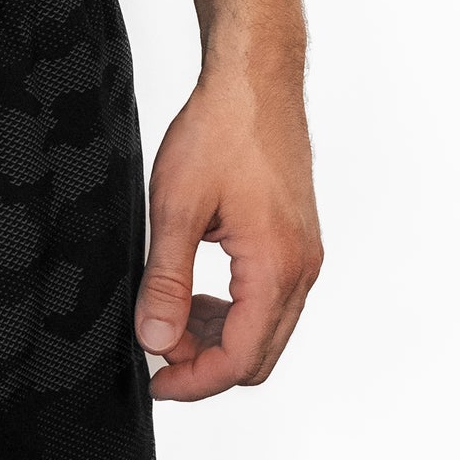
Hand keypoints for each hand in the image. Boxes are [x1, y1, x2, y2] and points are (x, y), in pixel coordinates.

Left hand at [133, 64, 321, 401]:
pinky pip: (270, 299)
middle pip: (258, 355)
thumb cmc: (222, 130)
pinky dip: (234, 310)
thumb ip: (167, 281)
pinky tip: (196, 290)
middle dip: (206, 365)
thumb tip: (156, 339)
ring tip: (169, 317)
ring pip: (266, 330)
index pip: (240, 360)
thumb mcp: (177, 208)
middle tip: (156, 351)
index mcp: (276, 268)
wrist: (256, 78)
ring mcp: (304, 255)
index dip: (193, 381)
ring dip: (219, 338)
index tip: (155, 380)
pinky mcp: (297, 240)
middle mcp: (301, 269)